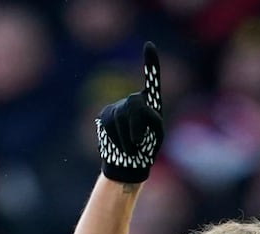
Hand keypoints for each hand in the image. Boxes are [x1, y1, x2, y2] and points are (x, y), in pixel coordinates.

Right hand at [96, 42, 163, 183]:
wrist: (128, 163)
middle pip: (134, 104)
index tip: (148, 45)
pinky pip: (108, 124)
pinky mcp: (104, 115)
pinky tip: (119, 146)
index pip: (152, 79)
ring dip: (125, 137)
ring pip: (119, 117)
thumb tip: (131, 109)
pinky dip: (114, 137)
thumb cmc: (147, 149)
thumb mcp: (155, 135)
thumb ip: (149, 119)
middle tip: (138, 142)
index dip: (150, 63)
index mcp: (151, 103)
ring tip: (130, 149)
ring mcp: (118, 107)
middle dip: (135, 124)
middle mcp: (134, 100)